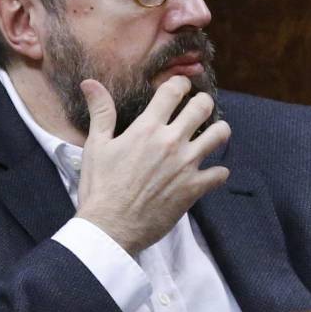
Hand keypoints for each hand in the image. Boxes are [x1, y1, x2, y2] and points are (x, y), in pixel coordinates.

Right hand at [74, 75, 230, 255]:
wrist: (110, 228)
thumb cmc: (100, 187)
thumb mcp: (96, 146)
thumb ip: (101, 112)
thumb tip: (90, 83)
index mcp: (147, 128)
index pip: (173, 91)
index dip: (180, 84)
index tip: (181, 87)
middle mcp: (171, 141)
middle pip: (202, 107)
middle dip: (202, 103)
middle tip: (198, 108)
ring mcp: (186, 165)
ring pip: (219, 135)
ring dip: (218, 131)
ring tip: (211, 134)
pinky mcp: (194, 189)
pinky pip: (220, 174)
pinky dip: (217, 173)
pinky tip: (209, 173)